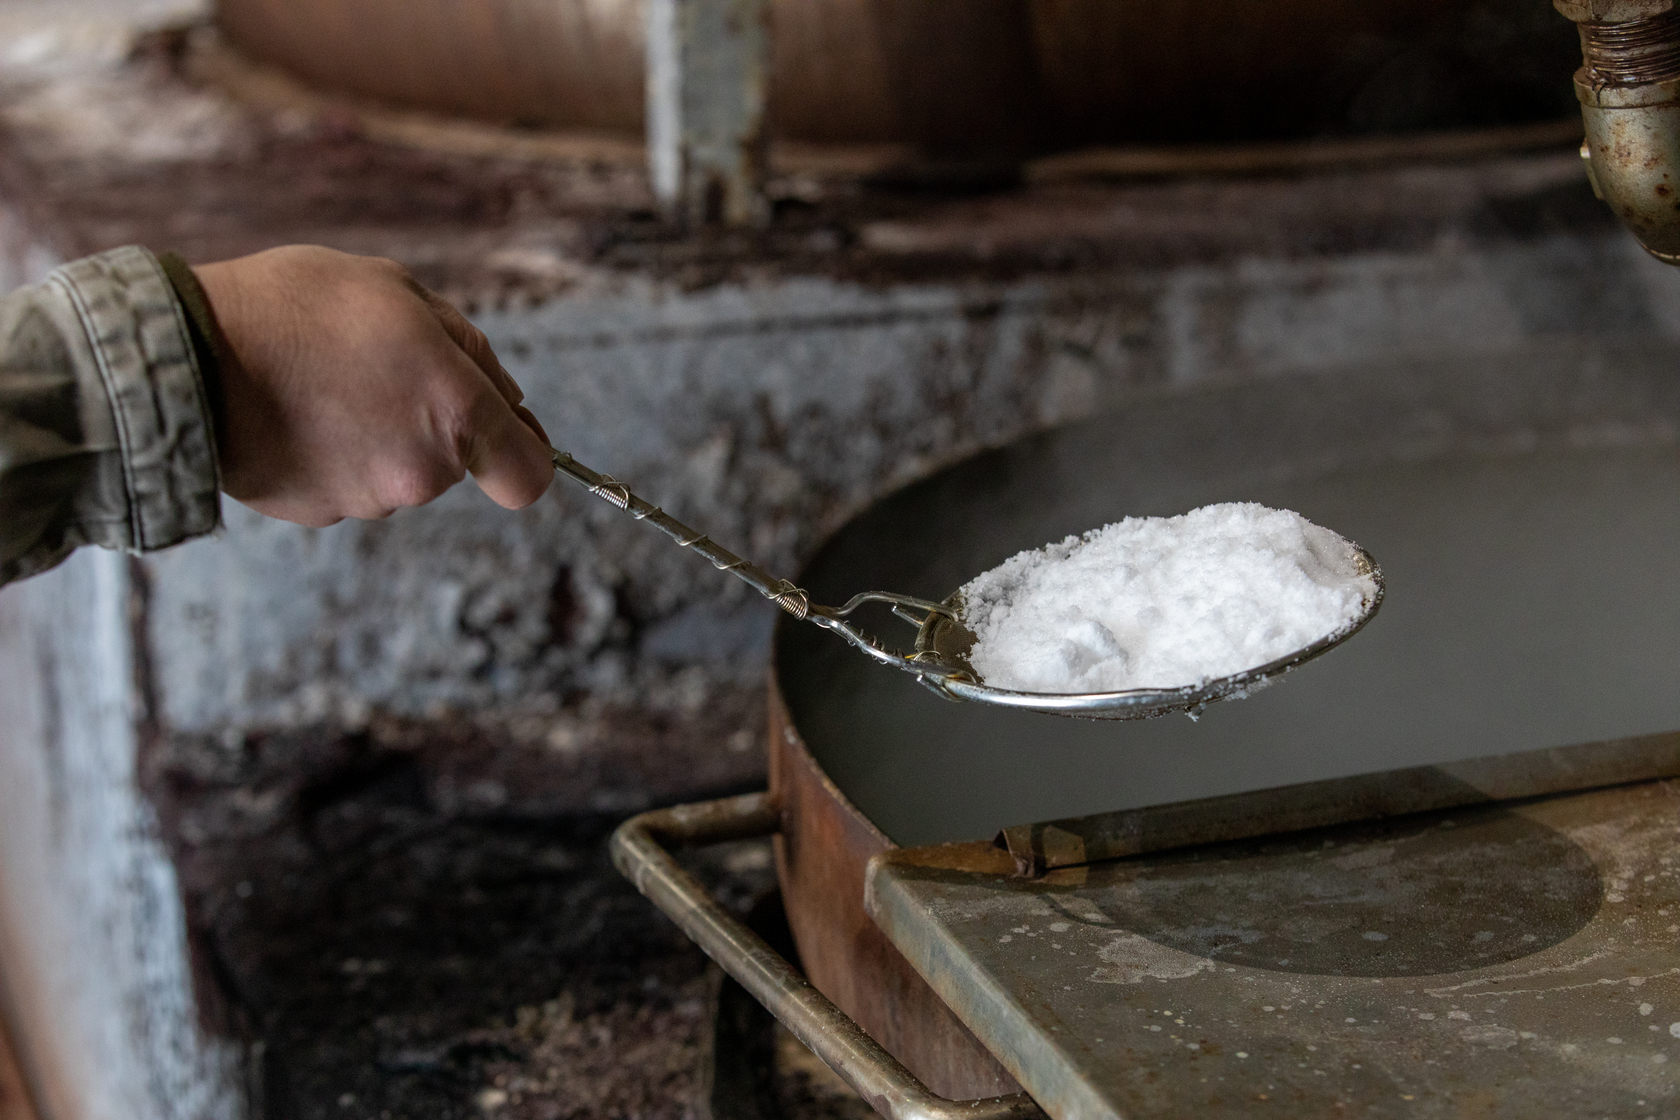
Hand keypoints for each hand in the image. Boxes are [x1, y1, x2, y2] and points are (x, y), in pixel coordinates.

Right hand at [192, 245, 552, 526]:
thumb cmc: (298, 307)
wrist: (186, 355)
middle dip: (430, 421)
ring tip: (324, 381)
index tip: (508, 438)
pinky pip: (348, 482)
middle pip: (454, 462)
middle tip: (375, 366)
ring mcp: (367, 499)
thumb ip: (468, 348)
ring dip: (379, 435)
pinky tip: (296, 410)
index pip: (529, 475)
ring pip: (398, 472)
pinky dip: (334, 454)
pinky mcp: (318, 513)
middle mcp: (421, 471)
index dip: (524, 455)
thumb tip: (504, 395)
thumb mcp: (400, 292)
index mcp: (456, 413)